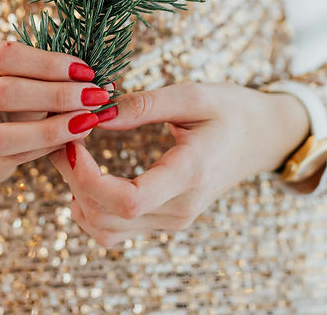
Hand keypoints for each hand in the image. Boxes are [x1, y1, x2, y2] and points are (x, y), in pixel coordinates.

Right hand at [0, 40, 116, 182]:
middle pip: (5, 92)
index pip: (5, 55)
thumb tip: (103, 81)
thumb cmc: (7, 91)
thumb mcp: (18, 72)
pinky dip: (48, 145)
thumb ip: (50, 73)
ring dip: (52, 128)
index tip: (86, 70)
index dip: (48, 62)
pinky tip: (74, 136)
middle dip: (56, 94)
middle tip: (95, 95)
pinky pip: (15, 156)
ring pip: (2, 135)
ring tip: (89, 120)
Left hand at [48, 81, 309, 246]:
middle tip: (63, 137)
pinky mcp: (165, 221)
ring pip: (105, 230)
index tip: (73, 143)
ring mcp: (173, 220)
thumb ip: (145, 104)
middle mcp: (182, 207)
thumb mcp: (194, 94)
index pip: (130, 200)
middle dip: (72, 180)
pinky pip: (115, 231)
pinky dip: (90, 210)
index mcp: (192, 172)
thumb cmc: (232, 109)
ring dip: (77, 196)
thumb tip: (98, 112)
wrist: (264, 138)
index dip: (88, 178)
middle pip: (108, 217)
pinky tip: (86, 177)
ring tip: (72, 153)